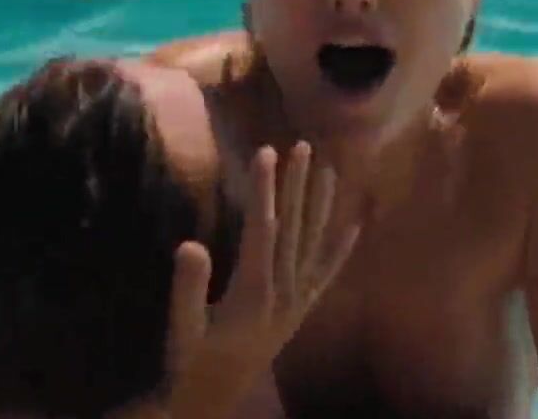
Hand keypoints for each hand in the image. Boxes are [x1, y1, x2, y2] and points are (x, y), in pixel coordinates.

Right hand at [162, 142, 360, 417]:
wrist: (214, 399)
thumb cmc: (192, 362)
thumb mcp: (183, 328)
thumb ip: (189, 288)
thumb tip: (191, 244)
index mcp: (254, 290)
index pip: (264, 227)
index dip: (265, 188)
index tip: (267, 152)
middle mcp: (284, 291)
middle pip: (294, 228)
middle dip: (298, 185)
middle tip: (304, 145)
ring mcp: (297, 301)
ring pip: (314, 243)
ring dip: (321, 205)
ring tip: (329, 168)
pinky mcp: (302, 310)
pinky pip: (327, 275)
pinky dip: (341, 250)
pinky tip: (355, 227)